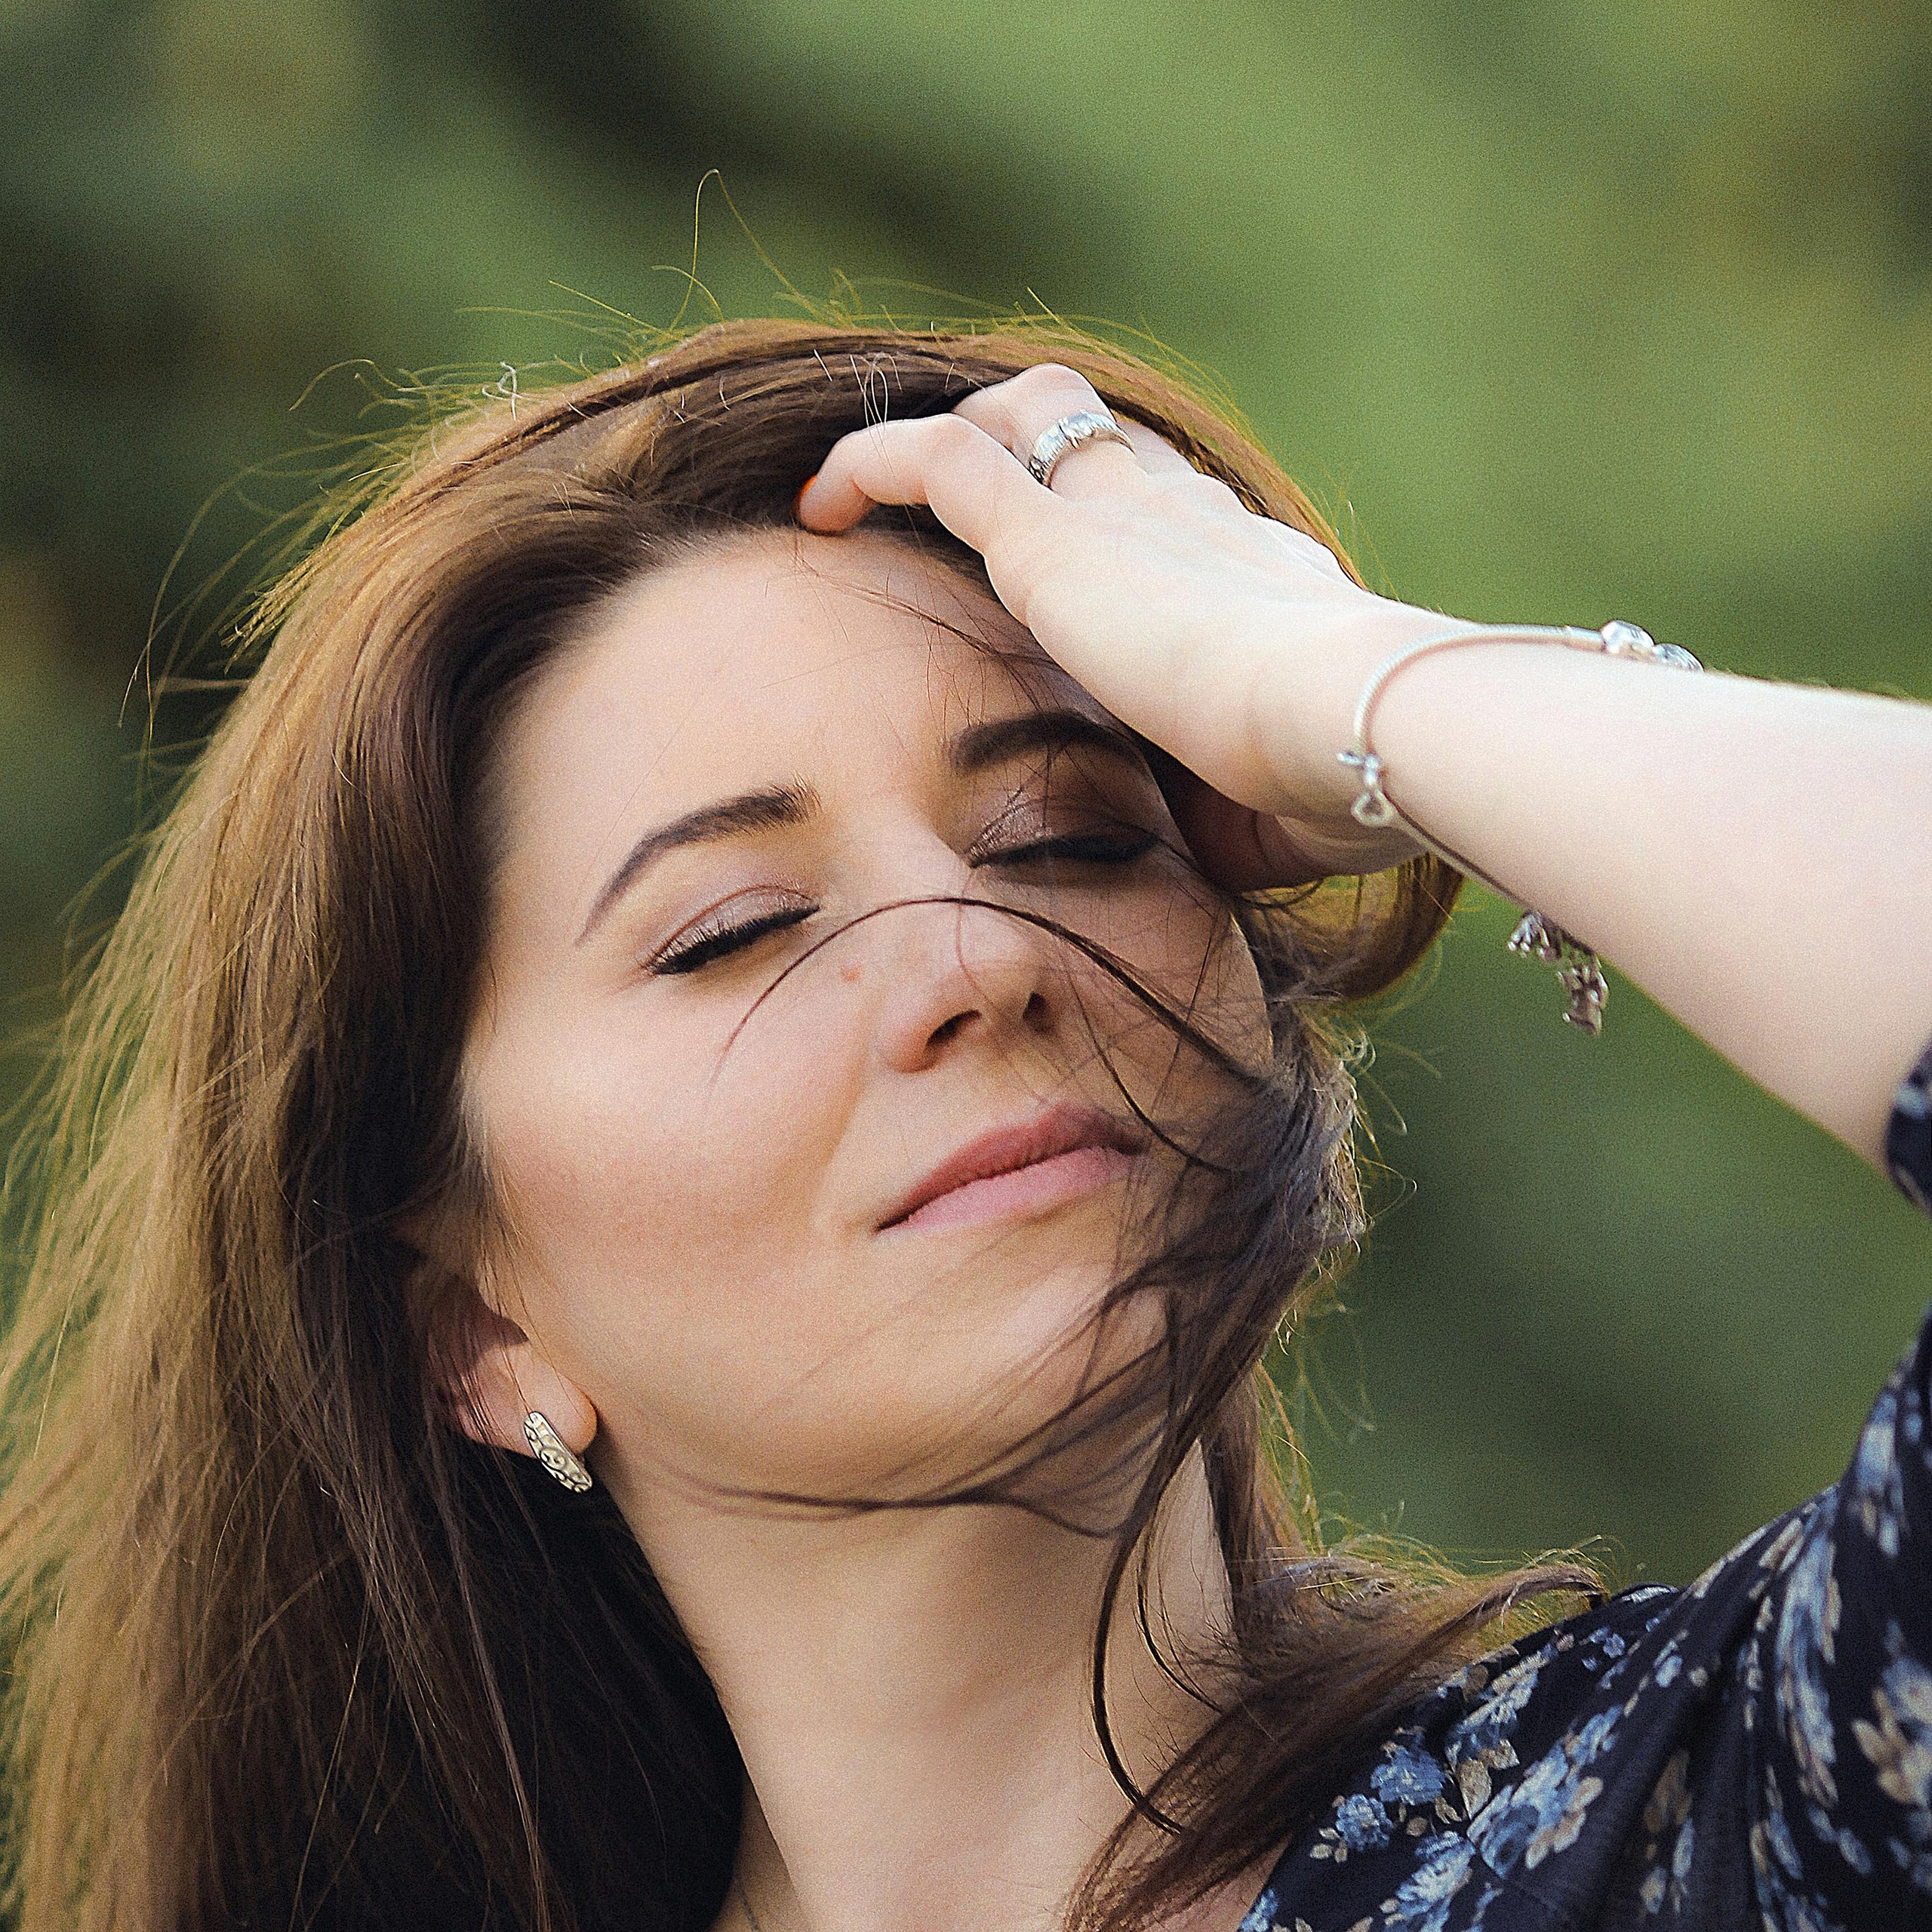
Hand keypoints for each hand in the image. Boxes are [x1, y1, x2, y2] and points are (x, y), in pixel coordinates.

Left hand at [795, 362, 1482, 889]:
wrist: (1358, 726)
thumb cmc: (1340, 784)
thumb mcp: (1272, 801)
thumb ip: (1217, 809)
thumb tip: (1183, 851)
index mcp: (1254, 575)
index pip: (1175, 510)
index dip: (1115, 512)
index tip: (1071, 563)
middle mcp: (1187, 519)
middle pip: (1099, 436)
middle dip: (1030, 444)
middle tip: (963, 497)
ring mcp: (1121, 516)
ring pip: (1022, 415)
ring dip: (951, 437)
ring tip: (869, 494)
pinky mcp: (1055, 541)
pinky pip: (942, 463)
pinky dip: (875, 467)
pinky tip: (819, 506)